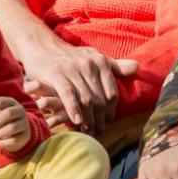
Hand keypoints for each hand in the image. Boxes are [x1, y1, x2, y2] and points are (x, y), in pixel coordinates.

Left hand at [0, 96, 31, 153]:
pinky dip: (3, 142)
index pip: (0, 101)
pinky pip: (14, 140)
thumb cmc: (2, 122)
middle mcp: (20, 110)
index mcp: (11, 102)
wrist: (17, 133)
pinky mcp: (26, 135)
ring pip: (12, 127)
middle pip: (9, 113)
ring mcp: (25, 122)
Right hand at [22, 43, 137, 130]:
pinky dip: (74, 110)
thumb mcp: (93, 57)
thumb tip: (137, 68)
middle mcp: (89, 64)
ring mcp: (72, 69)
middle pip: (100, 99)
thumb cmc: (69, 56)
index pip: (112, 93)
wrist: (40, 45)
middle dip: (100, 120)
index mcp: (100, 61)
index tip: (107, 123)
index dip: (111, 111)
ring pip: (86, 100)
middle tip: (98, 133)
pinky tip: (76, 121)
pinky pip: (69, 95)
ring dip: (88, 119)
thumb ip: (114, 65)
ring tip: (87, 132)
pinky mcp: (56, 74)